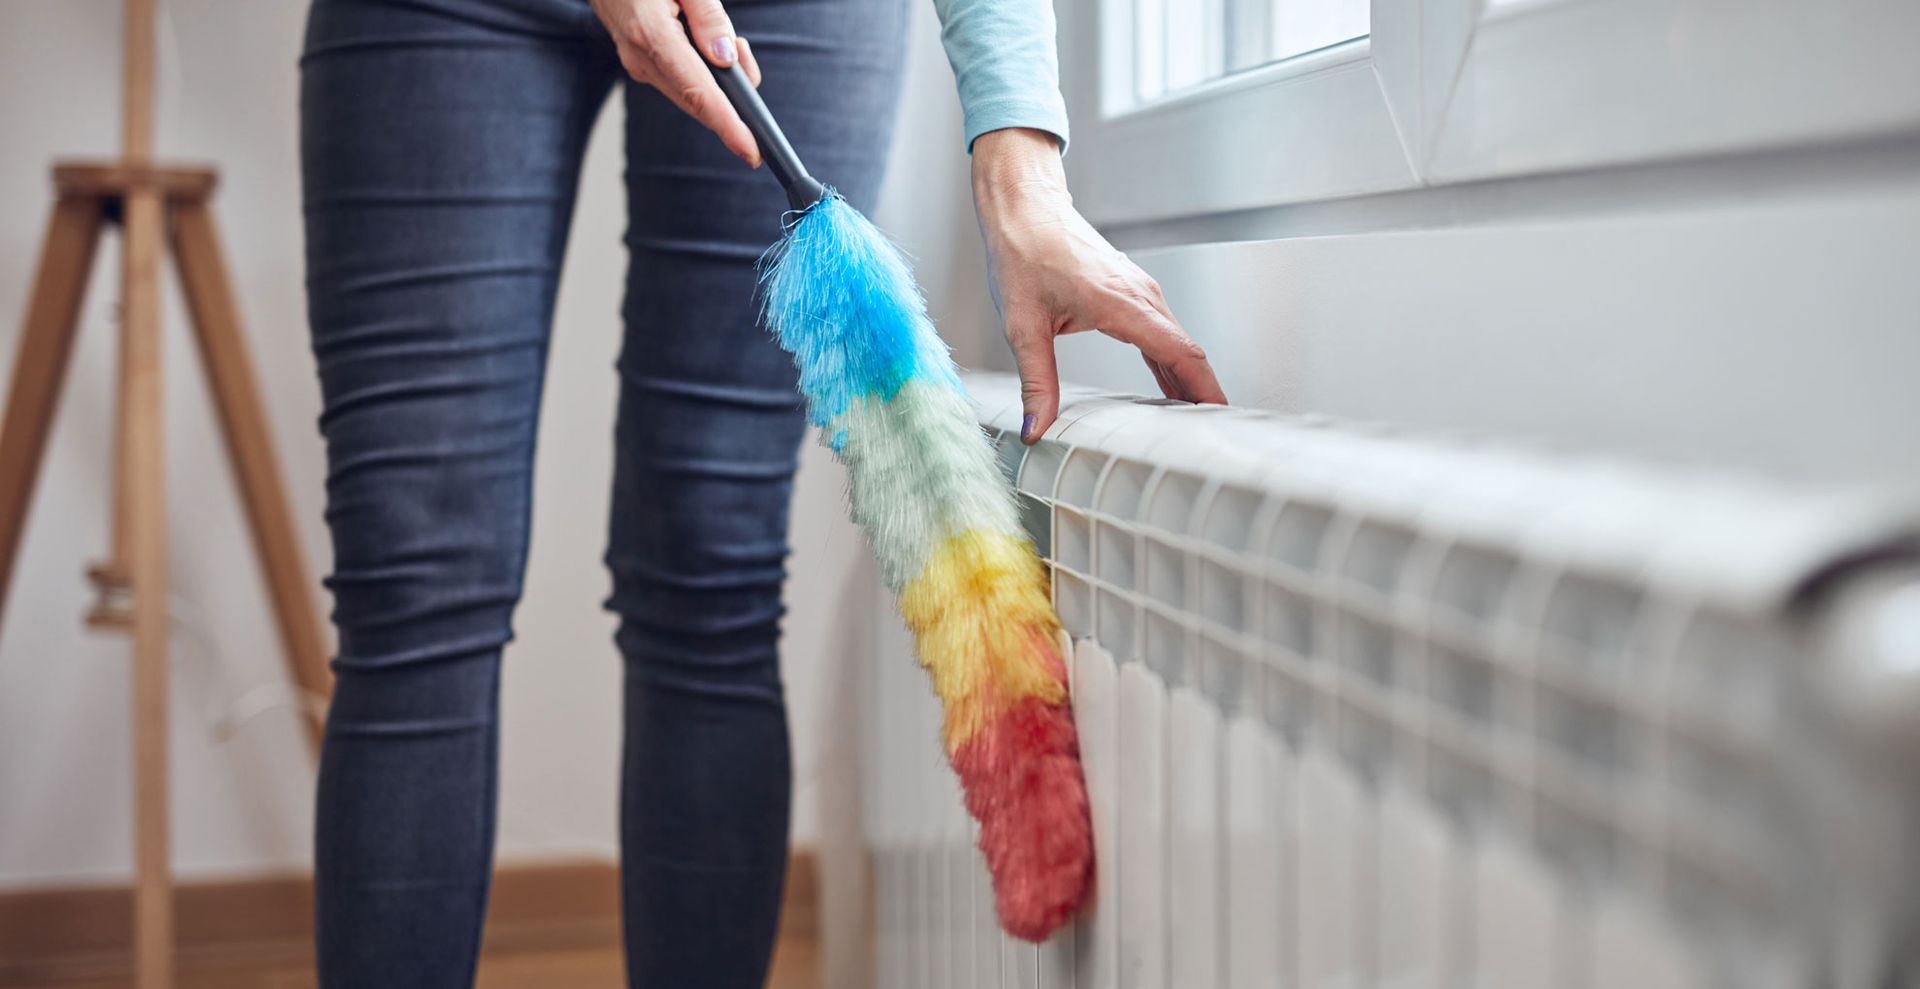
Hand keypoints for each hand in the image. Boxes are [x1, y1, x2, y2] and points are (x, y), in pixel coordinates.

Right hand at [590, 0, 764, 164]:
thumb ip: (708, 17)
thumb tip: (727, 59)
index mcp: (652, 35)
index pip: (697, 92)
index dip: (727, 125)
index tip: (750, 151)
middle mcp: (642, 59)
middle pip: (696, 102)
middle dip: (733, 103)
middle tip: (750, 78)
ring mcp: (639, 65)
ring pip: (690, 94)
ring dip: (720, 83)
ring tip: (733, 45)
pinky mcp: (642, 65)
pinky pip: (681, 82)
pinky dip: (705, 76)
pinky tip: (712, 51)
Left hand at [971, 128, 1226, 442]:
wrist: (1024, 209)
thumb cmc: (1023, 252)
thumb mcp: (1023, 327)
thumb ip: (1037, 382)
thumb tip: (1037, 426)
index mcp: (1122, 304)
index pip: (1179, 353)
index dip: (1203, 388)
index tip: (1219, 416)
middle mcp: (1140, 296)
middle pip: (1187, 351)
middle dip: (1201, 393)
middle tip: (1208, 434)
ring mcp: (1139, 291)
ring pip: (1176, 342)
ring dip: (1188, 378)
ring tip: (1192, 420)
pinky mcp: (1131, 291)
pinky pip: (1162, 332)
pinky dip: (1171, 361)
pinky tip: (1169, 385)